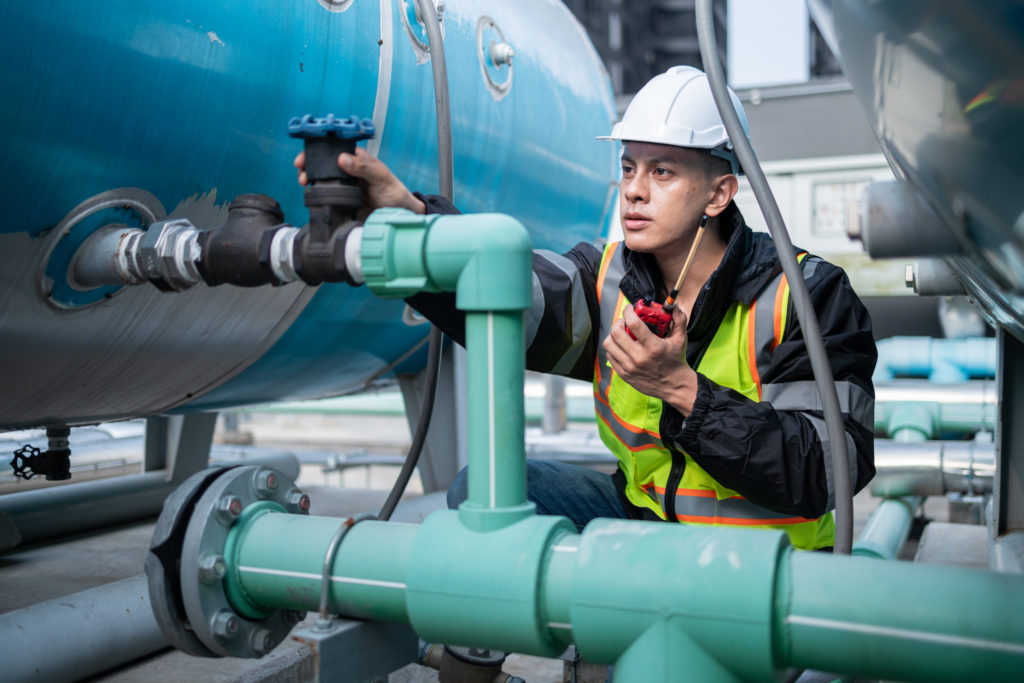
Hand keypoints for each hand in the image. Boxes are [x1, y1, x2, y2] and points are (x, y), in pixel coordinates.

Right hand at [293, 148, 426, 219]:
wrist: (397, 214)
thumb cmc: (393, 191)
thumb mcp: (380, 176)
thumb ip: (363, 167)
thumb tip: (342, 159)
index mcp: (355, 159)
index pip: (332, 150)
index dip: (316, 152)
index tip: (305, 158)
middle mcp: (346, 171)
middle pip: (322, 166)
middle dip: (308, 167)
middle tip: (301, 172)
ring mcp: (342, 186)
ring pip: (320, 181)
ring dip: (309, 181)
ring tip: (304, 184)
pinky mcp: (341, 201)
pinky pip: (325, 198)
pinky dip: (317, 198)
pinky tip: (312, 197)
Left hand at [602, 303, 698, 415]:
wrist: (675, 386)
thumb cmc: (676, 360)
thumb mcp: (681, 339)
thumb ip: (679, 319)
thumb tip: (674, 305)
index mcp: (653, 347)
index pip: (633, 324)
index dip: (628, 312)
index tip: (630, 308)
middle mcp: (639, 357)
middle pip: (616, 333)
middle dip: (619, 322)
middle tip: (624, 321)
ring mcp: (629, 367)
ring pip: (609, 344)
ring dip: (613, 335)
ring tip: (621, 333)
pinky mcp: (624, 374)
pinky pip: (610, 356)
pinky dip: (613, 348)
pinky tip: (621, 346)